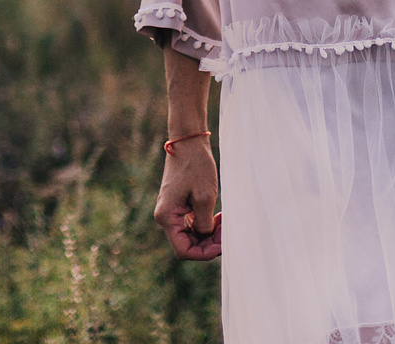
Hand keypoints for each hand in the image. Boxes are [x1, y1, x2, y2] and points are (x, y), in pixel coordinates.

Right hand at [153, 139, 221, 260]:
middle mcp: (166, 216)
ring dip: (210, 233)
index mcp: (167, 216)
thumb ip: (204, 223)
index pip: (183, 250)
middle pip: (188, 244)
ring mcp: (173, 211)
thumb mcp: (205, 196)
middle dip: (209, 242)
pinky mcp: (180, 205)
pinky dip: (207, 223)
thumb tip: (205, 237)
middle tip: (227, 232)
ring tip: (225, 222)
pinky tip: (220, 216)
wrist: (189, 141)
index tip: (221, 245)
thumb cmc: (196, 165)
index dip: (203, 253)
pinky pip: (193, 223)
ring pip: (192, 235)